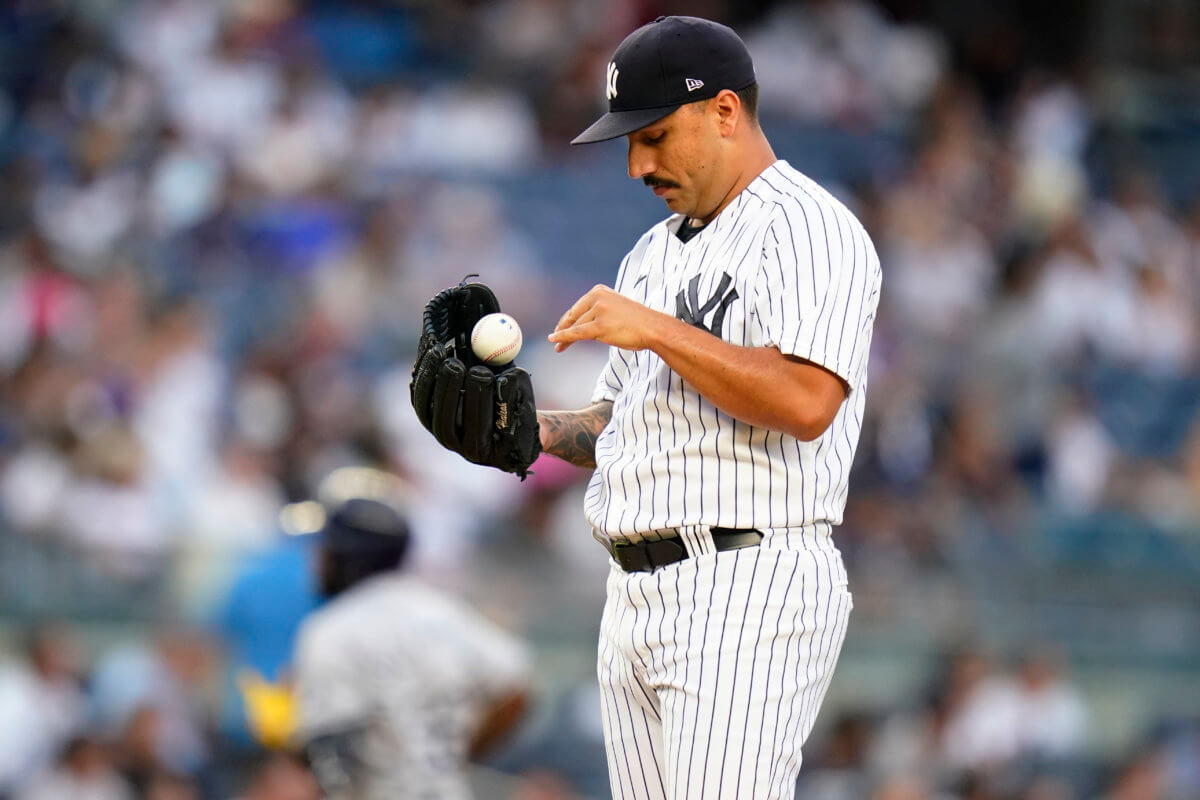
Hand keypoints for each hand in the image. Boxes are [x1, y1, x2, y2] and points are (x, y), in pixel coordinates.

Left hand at [548, 285, 669, 351]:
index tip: (559, 328)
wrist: (653, 328)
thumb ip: (598, 311)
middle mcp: (597, 298)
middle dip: (563, 329)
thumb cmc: (637, 322)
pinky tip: (554, 340)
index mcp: (599, 291)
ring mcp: (598, 311)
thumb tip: (580, 325)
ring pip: (576, 327)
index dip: (567, 320)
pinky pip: (577, 333)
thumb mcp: (614, 309)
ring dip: (566, 338)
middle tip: (555, 339)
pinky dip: (564, 337)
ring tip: (559, 347)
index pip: (578, 307)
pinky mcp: (599, 326)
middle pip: (574, 316)